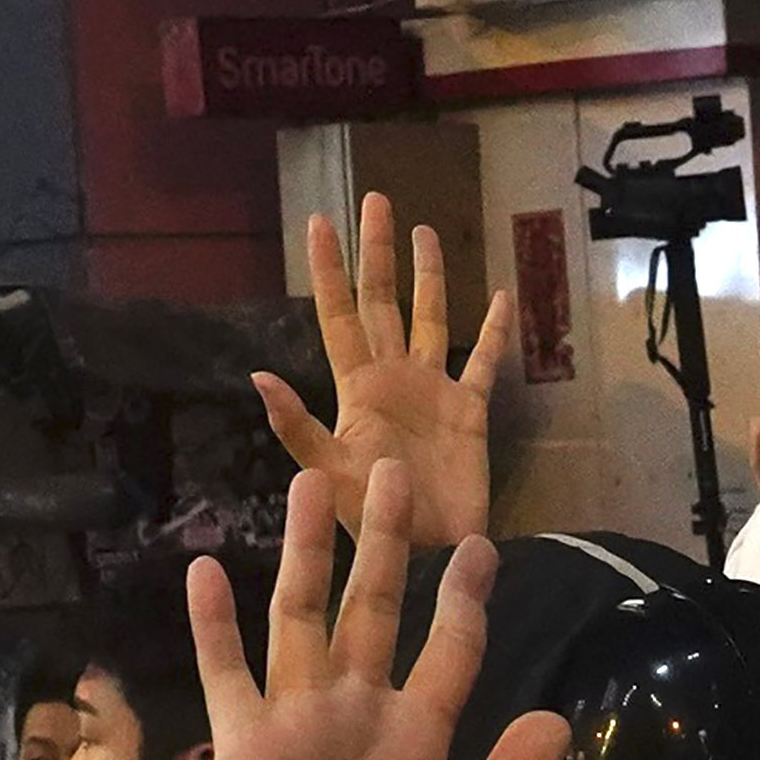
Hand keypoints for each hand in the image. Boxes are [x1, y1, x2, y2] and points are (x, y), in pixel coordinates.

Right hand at [186, 463, 563, 759]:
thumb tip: (558, 717)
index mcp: (418, 742)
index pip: (449, 652)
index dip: (465, 600)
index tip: (483, 546)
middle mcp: (359, 717)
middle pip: (376, 609)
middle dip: (387, 544)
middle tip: (396, 471)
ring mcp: (298, 724)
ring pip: (304, 617)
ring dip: (308, 553)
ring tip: (313, 484)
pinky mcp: (245, 745)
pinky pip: (228, 672)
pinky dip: (214, 623)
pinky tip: (207, 565)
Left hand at [251, 198, 507, 553]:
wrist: (430, 558)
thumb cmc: (375, 523)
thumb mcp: (328, 475)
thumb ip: (297, 427)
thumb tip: (258, 376)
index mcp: (357, 388)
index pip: (338, 315)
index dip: (329, 270)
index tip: (320, 221)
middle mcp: (393, 378)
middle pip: (383, 302)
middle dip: (377, 253)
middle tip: (374, 201)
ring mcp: (433, 392)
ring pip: (431, 319)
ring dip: (428, 277)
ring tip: (424, 231)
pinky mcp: (470, 412)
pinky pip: (484, 361)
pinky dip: (496, 331)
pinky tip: (501, 296)